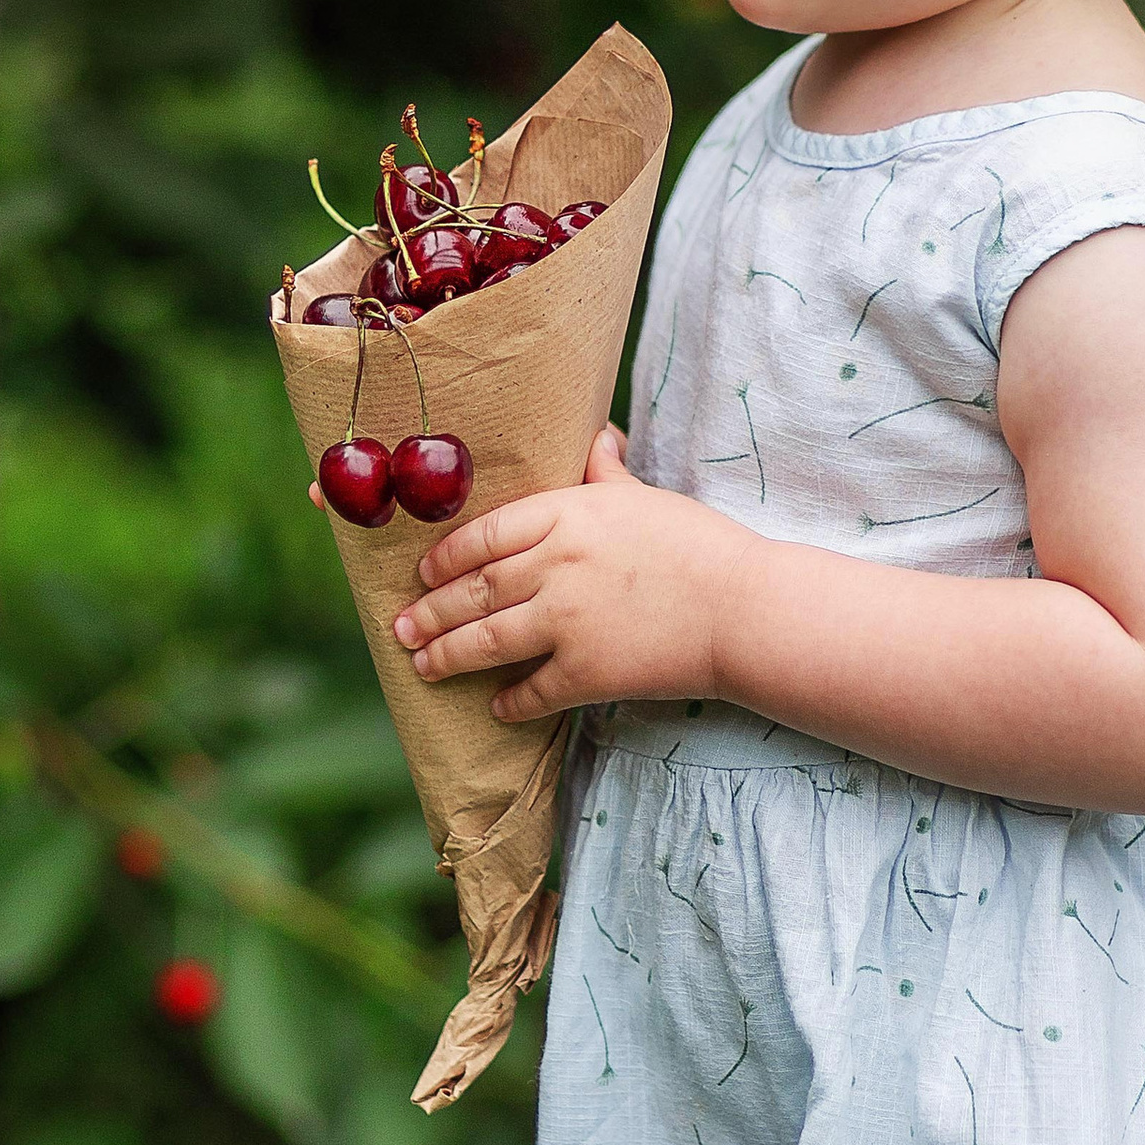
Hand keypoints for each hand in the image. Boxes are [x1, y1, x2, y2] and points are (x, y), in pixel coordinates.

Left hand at [392, 431, 744, 723]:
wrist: (744, 609)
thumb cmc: (699, 545)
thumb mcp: (645, 496)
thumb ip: (606, 473)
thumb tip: (596, 438)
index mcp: (567, 512)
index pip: (482, 533)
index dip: (445, 557)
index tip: (424, 573)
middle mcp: (555, 564)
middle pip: (474, 589)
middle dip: (430, 611)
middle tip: (401, 626)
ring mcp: (566, 621)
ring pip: (487, 640)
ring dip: (448, 655)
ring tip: (422, 665)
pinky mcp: (586, 672)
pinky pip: (532, 691)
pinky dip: (510, 702)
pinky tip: (496, 707)